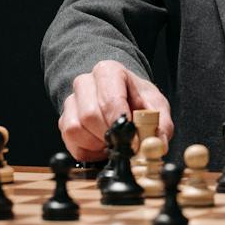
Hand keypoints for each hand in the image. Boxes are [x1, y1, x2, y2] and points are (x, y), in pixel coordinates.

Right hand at [58, 59, 174, 160]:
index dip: (119, 121)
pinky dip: (88, 151)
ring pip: (75, 129)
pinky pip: (70, 142)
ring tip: (114, 142)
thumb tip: (158, 145)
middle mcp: (85, 83)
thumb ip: (161, 124)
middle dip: (109, 135)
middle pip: (89, 115)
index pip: (109, 99)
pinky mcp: (64, 121)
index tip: (130, 135)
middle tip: (124, 142)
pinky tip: (102, 146)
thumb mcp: (156, 106)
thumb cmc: (138, 100)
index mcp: (108, 72)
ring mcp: (71, 102)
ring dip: (97, 144)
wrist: (122, 97)